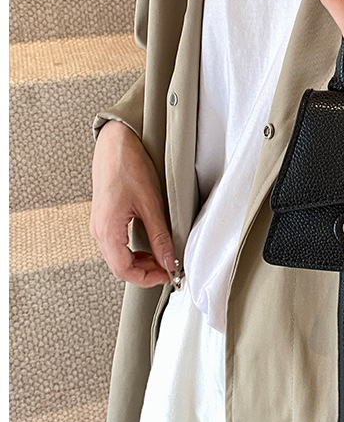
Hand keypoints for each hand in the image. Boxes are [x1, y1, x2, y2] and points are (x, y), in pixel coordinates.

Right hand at [90, 120, 176, 287]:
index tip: (167, 276)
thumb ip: (159, 236)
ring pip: (118, 257)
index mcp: (107, 229)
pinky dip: (133, 251)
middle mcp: (98, 230)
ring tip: (162, 258)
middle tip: (168, 269)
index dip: (146, 278)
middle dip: (145, 272)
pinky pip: (116, 245)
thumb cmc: (129, 166)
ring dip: (140, 262)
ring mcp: (99, 224)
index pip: (123, 270)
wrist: (115, 143)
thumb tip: (168, 261)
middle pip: (119, 266)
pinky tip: (149, 246)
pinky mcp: (104, 218)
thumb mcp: (151, 204)